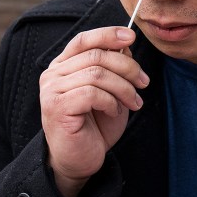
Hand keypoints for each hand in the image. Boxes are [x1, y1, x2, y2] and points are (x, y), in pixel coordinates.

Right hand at [39, 26, 148, 196]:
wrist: (79, 161)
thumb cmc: (95, 127)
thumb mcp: (110, 92)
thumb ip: (114, 68)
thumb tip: (126, 43)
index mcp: (63, 66)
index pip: (84, 40)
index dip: (108, 34)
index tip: (131, 37)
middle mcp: (53, 75)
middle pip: (96, 55)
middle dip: (128, 67)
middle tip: (144, 83)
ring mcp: (52, 90)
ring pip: (97, 74)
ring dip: (124, 88)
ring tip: (133, 103)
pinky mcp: (57, 107)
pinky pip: (92, 93)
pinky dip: (111, 102)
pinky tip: (115, 113)